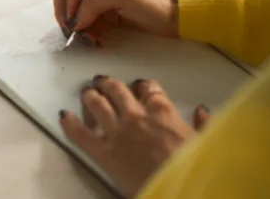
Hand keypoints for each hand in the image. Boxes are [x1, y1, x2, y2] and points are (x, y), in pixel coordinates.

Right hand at [51, 0, 179, 42]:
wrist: (180, 15)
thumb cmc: (156, 0)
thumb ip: (94, 4)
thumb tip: (74, 21)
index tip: (77, 17)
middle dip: (68, 15)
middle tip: (77, 32)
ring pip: (74, 11)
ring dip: (79, 27)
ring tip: (92, 39)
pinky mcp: (106, 11)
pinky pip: (86, 21)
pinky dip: (88, 32)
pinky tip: (99, 40)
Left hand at [59, 76, 211, 197]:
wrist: (177, 190)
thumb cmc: (194, 168)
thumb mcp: (205, 144)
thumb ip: (203, 125)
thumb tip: (202, 110)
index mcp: (162, 111)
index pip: (148, 88)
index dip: (142, 85)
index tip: (140, 86)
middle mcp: (136, 116)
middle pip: (117, 90)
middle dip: (109, 84)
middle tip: (104, 82)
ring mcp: (117, 132)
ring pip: (97, 104)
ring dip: (90, 95)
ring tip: (87, 92)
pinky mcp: (103, 152)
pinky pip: (81, 134)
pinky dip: (70, 123)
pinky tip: (64, 116)